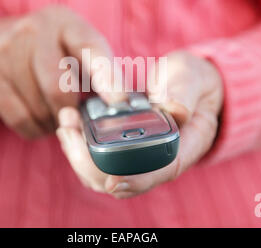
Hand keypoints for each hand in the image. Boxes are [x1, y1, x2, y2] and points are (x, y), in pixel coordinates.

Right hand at [0, 6, 124, 138]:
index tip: (119, 104)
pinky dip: (36, 129)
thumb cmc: (46, 51)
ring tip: (56, 116)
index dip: (107, 78)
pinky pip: (20, 119)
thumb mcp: (72, 46)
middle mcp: (35, 31)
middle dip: (72, 112)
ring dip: (54, 123)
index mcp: (65, 22)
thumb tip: (123, 108)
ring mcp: (7, 52)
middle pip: (59, 86)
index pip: (90, 48)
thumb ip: (98, 70)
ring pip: (40, 108)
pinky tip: (40, 121)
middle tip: (78, 119)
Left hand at [56, 50, 222, 197]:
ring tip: (66, 124)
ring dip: (79, 155)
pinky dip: (79, 146)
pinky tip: (70, 125)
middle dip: (91, 164)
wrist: (187, 84)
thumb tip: (175, 109)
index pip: (161, 172)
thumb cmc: (193, 84)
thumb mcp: (193, 80)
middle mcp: (157, 160)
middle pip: (122, 179)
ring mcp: (138, 157)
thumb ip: (185, 93)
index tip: (113, 180)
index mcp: (182, 147)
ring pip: (103, 174)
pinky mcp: (122, 149)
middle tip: (70, 131)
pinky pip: (97, 160)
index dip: (137, 180)